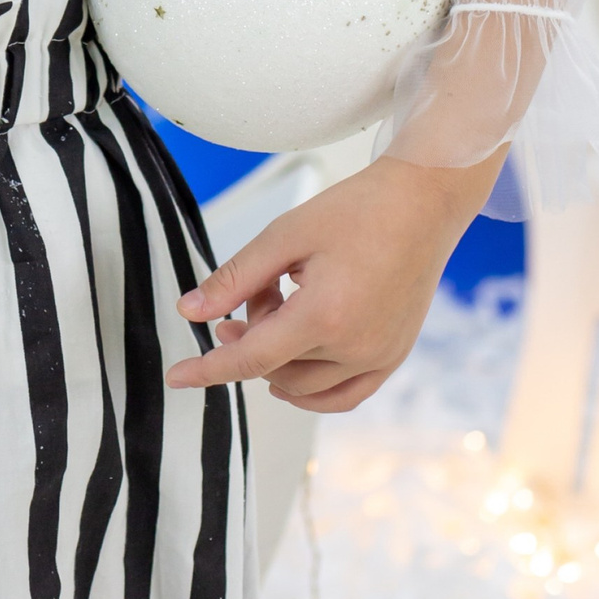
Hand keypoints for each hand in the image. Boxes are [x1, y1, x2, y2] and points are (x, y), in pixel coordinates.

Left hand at [167, 151, 501, 412]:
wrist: (422, 204)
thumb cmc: (356, 210)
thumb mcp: (285, 234)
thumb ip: (234, 278)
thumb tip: (189, 312)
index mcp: (325, 315)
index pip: (251, 358)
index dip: (208, 369)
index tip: (176, 378)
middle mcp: (355, 347)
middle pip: (276, 367)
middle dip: (250, 336)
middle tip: (257, 292)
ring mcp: (379, 357)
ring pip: (305, 386)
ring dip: (279, 358)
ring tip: (282, 304)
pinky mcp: (394, 357)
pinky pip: (343, 395)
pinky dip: (311, 389)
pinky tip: (294, 363)